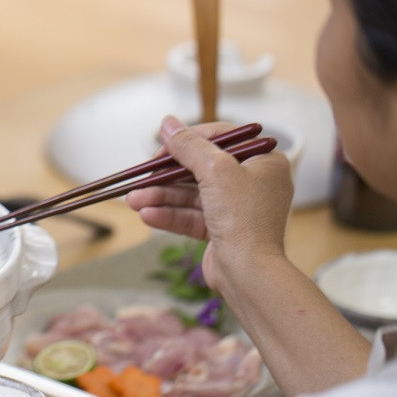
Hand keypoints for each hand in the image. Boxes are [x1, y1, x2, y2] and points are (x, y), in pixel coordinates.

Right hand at [125, 115, 293, 295]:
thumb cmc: (243, 218)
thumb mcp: (214, 171)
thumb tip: (167, 123)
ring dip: (161, 197)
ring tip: (133, 201)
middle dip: (167, 176)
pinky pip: (190, 216)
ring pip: (191, 195)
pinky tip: (146, 215)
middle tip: (142, 177)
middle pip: (200, 169)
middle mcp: (252, 182)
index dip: (189, 140)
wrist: (249, 273)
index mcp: (263, 162)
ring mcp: (236, 208)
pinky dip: (168, 215)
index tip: (163, 147)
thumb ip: (188, 145)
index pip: (221, 139)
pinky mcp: (221, 230)